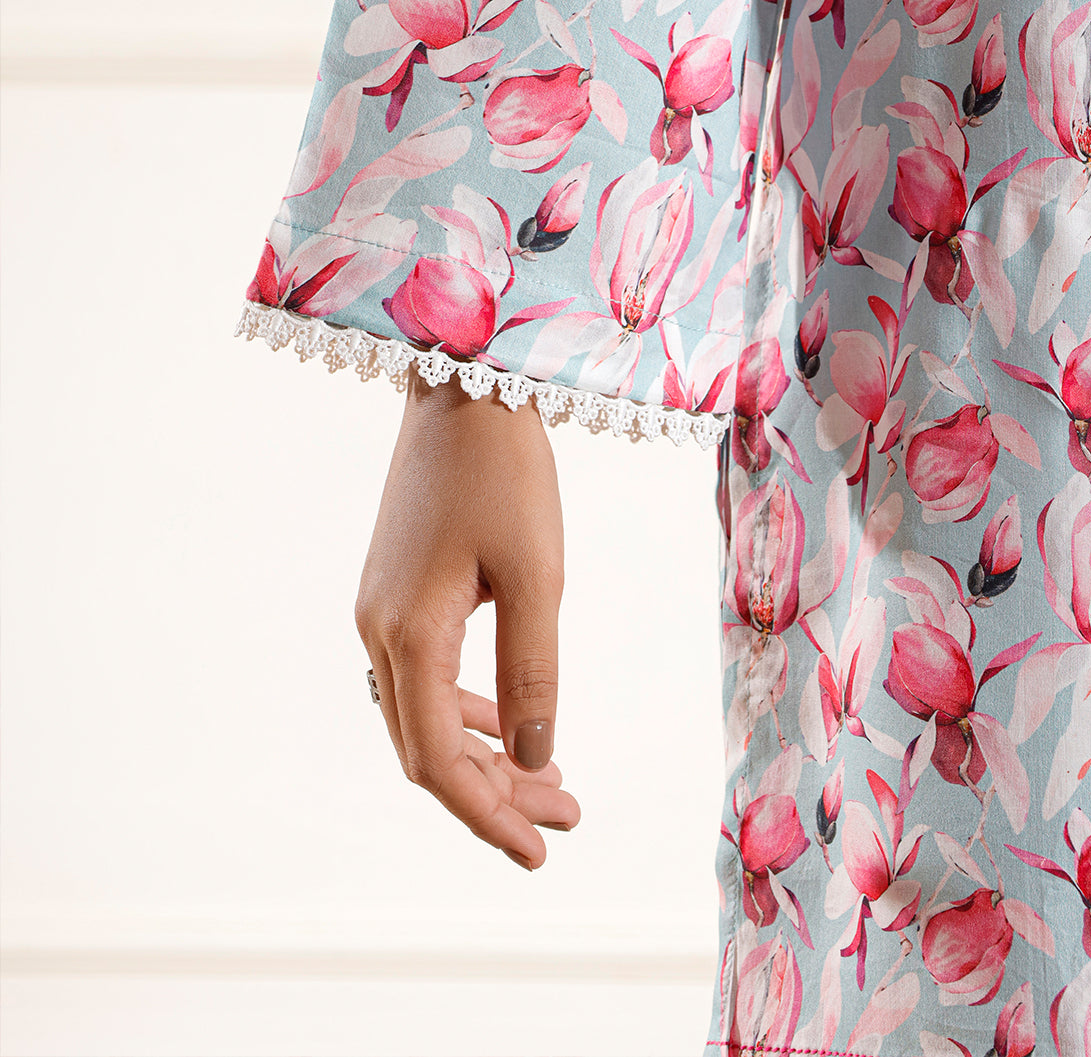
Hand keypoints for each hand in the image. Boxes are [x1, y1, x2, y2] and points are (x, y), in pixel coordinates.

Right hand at [354, 368, 579, 869]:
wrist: (463, 385)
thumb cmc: (506, 473)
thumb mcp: (536, 575)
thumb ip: (533, 672)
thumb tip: (536, 757)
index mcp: (407, 634)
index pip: (438, 762)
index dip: (488, 814)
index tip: (542, 848)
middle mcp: (379, 630)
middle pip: (428, 747)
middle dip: (497, 792)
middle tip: (568, 816)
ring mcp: (381, 609)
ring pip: (425, 715)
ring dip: (487, 754)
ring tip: (553, 781)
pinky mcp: (396, 588)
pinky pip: (424, 677)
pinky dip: (468, 712)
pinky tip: (507, 723)